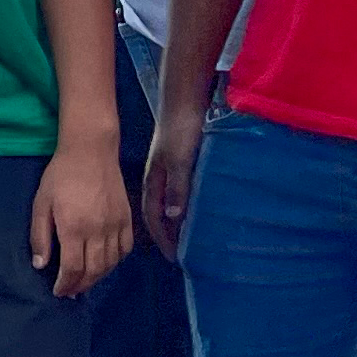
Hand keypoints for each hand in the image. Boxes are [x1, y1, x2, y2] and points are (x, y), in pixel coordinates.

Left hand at [30, 146, 132, 299]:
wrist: (91, 151)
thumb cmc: (61, 175)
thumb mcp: (41, 203)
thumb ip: (40, 236)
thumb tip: (41, 265)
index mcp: (74, 228)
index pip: (73, 269)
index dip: (65, 285)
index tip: (58, 291)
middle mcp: (98, 231)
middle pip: (93, 271)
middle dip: (80, 286)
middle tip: (69, 291)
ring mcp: (116, 226)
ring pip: (110, 264)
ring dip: (97, 278)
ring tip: (84, 281)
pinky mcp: (127, 219)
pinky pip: (124, 250)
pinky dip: (115, 262)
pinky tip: (104, 264)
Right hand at [140, 107, 204, 260]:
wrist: (186, 99)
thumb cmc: (181, 130)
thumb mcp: (180, 161)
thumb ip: (177, 189)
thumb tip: (173, 219)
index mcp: (154, 181)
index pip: (154, 217)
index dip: (163, 237)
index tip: (174, 258)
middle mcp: (161, 178)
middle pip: (162, 212)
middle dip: (170, 233)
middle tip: (185, 253)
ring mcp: (171, 170)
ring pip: (174, 202)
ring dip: (180, 220)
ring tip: (193, 237)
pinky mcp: (184, 162)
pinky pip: (185, 191)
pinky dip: (189, 204)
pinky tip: (202, 209)